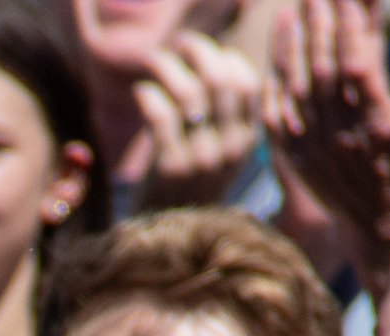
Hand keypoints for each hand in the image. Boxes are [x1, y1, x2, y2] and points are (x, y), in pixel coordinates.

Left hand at [126, 31, 267, 210]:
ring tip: (153, 58)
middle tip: (180, 43)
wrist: (171, 238)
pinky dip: (148, 94)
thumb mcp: (221, 152)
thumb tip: (215, 59)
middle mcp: (230, 149)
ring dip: (168, 65)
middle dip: (199, 50)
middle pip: (220, 81)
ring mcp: (201, 158)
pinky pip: (161, 115)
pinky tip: (140, 91)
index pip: (249, 85)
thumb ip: (223, 114)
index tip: (210, 53)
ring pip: (189, 93)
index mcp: (247, 141)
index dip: (228, 59)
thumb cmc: (190, 184)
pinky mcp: (170, 168)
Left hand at [265, 0, 389, 246]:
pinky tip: (278, 50)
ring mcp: (311, 147)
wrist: (380, 229)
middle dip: (320, 23)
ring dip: (293, 42)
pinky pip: (274, 112)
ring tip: (294, 7)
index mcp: (377, 126)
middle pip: (322, 68)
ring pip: (295, 85)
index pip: (358, 66)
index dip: (352, 27)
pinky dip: (274, 79)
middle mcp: (339, 135)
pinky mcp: (293, 157)